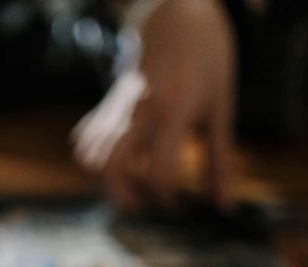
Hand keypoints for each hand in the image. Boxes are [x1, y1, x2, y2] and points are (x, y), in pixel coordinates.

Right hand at [72, 0, 235, 209]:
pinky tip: (118, 165)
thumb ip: (220, 162)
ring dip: (106, 183)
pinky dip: (94, 162)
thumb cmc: (207, 61)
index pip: (160, 172)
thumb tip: (223, 207)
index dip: (169, 199)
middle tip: (146, 203)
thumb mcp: (221, 109)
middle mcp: (137, 111)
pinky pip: (84, 142)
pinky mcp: (103, 106)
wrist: (176, 15)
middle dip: (125, 198)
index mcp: (172, 111)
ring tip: (132, 187)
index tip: (182, 205)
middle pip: (111, 168)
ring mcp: (115, 108)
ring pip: (91, 157)